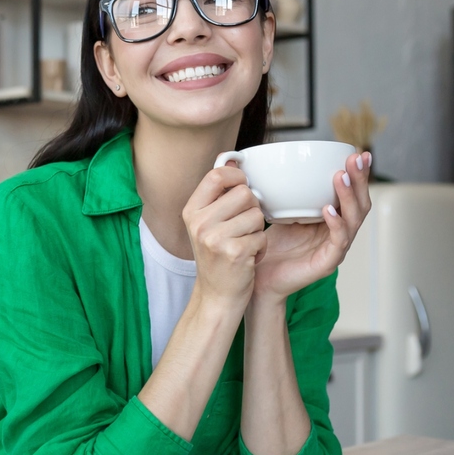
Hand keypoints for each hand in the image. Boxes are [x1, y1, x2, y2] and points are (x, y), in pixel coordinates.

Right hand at [182, 166, 267, 308]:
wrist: (217, 296)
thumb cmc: (217, 257)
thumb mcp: (207, 224)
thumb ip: (218, 194)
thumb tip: (232, 158)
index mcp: (191, 211)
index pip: (216, 175)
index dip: (236, 176)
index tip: (242, 186)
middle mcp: (199, 223)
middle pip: (244, 193)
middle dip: (252, 208)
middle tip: (243, 227)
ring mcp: (215, 238)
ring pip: (257, 215)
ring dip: (258, 230)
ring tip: (245, 243)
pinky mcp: (234, 253)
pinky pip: (262, 236)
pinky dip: (261, 248)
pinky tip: (249, 258)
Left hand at [252, 152, 372, 301]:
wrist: (259, 278)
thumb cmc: (271, 248)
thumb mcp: (280, 212)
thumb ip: (288, 193)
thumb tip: (279, 164)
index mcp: (331, 220)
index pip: (351, 194)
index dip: (357, 175)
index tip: (357, 152)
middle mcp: (338, 232)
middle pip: (359, 203)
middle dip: (359, 179)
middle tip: (355, 159)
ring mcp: (335, 248)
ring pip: (353, 220)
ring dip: (348, 196)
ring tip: (340, 177)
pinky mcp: (327, 263)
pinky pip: (338, 241)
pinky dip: (335, 224)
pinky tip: (329, 210)